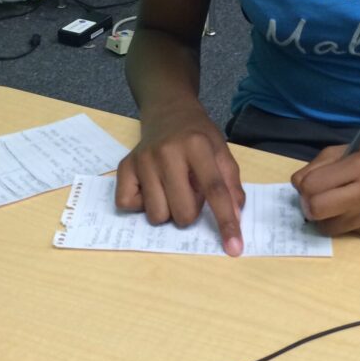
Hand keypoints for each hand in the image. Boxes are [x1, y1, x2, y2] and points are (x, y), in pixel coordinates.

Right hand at [115, 99, 244, 255]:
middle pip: (183, 212)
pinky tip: (151, 188)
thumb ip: (231, 185)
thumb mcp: (222, 152)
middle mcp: (167, 152)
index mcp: (197, 146)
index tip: (234, 248)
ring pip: (157, 215)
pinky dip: (141, 205)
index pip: (215, 190)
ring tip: (171, 189)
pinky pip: (127, 205)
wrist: (169, 111)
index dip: (226, 221)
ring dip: (168, 210)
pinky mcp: (124, 167)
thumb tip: (235, 218)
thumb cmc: (199, 136)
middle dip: (191, 212)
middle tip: (190, 192)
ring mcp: (142, 160)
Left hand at [291, 134, 359, 239]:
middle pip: (317, 211)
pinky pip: (349, 232)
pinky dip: (347, 221)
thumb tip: (298, 185)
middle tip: (316, 198)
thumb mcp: (355, 147)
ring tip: (337, 203)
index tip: (308, 183)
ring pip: (329, 228)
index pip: (312, 186)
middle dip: (309, 205)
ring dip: (326, 217)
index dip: (303, 185)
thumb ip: (324, 163)